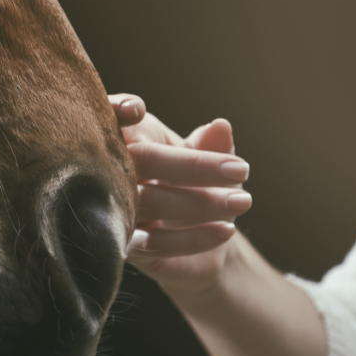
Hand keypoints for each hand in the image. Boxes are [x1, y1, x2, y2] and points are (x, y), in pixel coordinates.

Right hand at [109, 95, 251, 295]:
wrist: (203, 239)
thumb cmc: (197, 185)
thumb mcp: (209, 160)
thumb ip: (213, 144)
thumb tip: (221, 126)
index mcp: (127, 138)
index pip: (113, 117)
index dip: (118, 108)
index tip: (139, 110)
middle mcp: (113, 172)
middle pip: (143, 160)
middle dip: (193, 165)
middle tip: (241, 170)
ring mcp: (115, 210)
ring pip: (151, 201)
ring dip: (201, 202)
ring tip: (242, 201)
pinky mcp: (127, 247)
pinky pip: (155, 243)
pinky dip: (193, 238)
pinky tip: (226, 230)